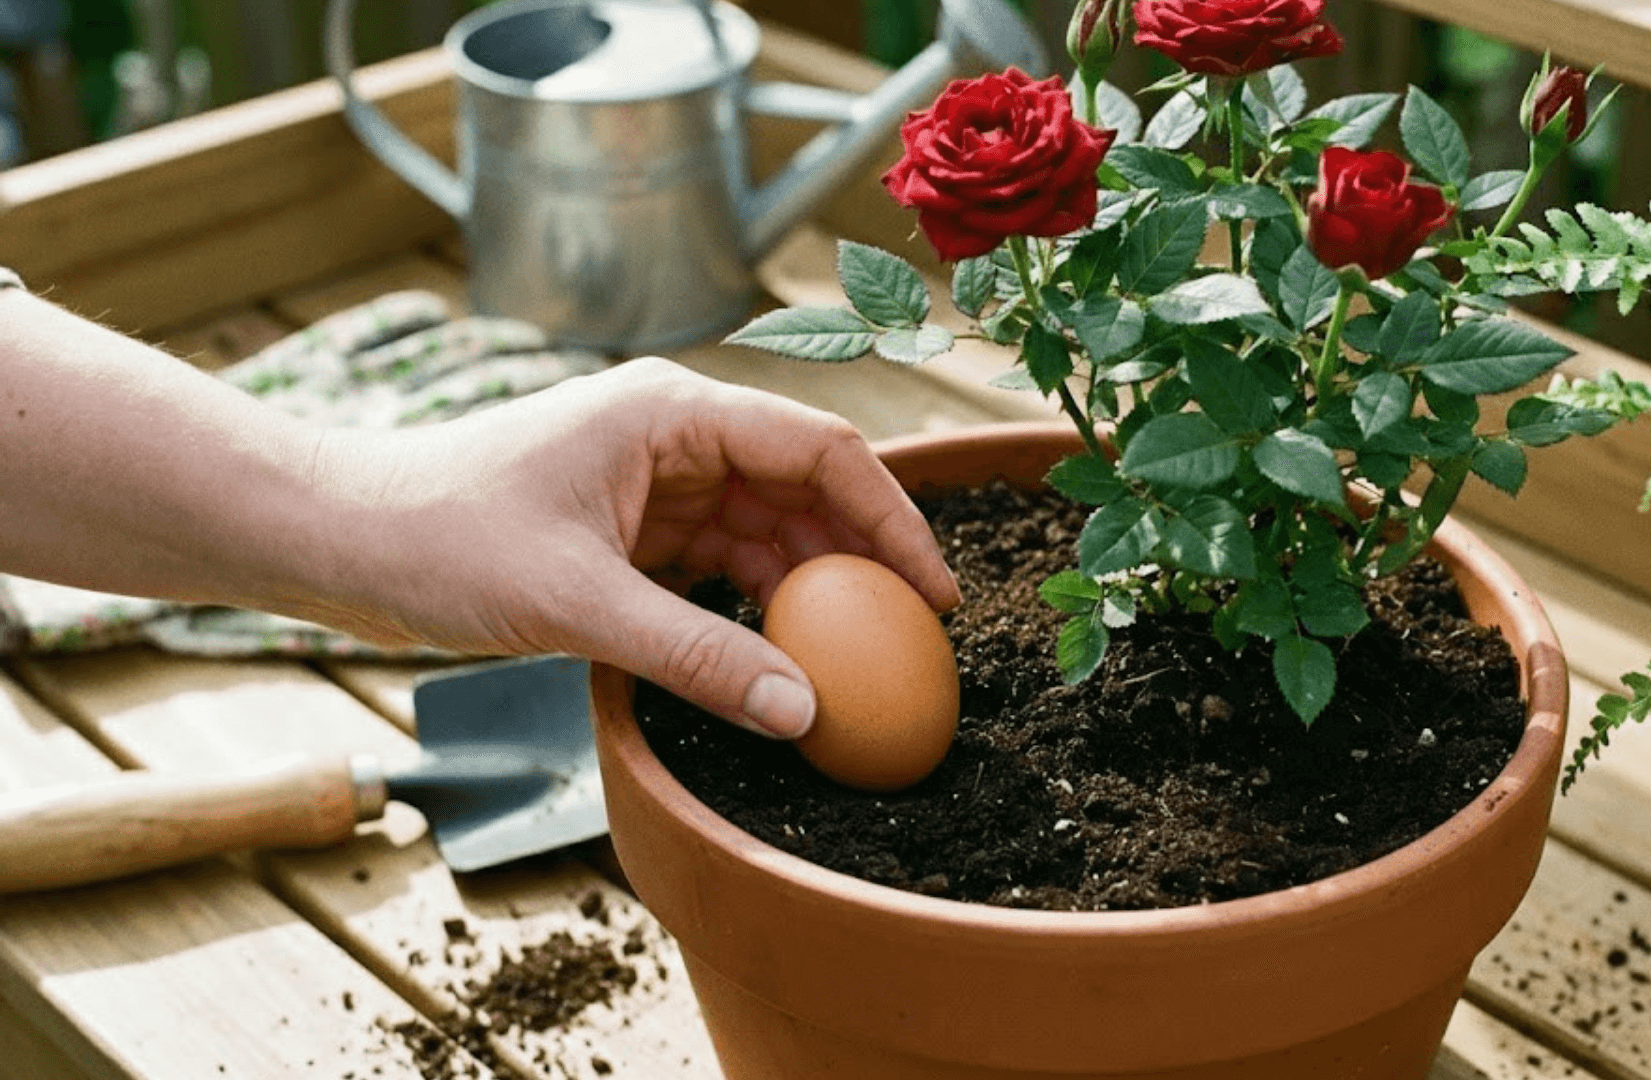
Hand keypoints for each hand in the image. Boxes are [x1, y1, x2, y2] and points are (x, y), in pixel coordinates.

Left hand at [299, 357, 960, 738]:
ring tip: (855, 663)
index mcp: (672, 411)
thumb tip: (804, 712)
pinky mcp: (627, 526)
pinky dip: (753, 607)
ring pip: (766, 530)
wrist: (336, 540)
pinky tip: (778, 658)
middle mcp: (673, 433)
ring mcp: (651, 479)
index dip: (891, 518)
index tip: (934, 594)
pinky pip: (718, 562)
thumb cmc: (438, 538)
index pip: (820, 449)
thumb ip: (698, 656)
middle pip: (804, 489)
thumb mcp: (579, 604)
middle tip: (910, 643)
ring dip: (809, 592)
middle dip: (860, 562)